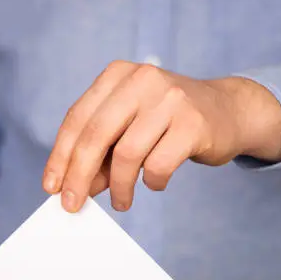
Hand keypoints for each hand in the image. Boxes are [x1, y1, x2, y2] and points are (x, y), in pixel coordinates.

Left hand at [42, 60, 280, 212]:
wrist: (228, 110)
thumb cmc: (169, 122)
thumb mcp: (130, 128)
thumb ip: (102, 152)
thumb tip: (75, 187)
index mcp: (118, 75)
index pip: (77, 118)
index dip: (60, 156)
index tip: (53, 187)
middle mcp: (141, 80)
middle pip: (95, 135)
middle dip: (79, 176)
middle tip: (73, 204)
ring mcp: (170, 99)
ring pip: (126, 154)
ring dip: (118, 187)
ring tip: (121, 201)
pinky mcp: (193, 123)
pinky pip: (159, 165)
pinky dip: (152, 182)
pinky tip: (155, 183)